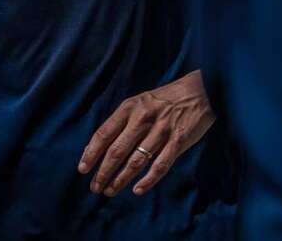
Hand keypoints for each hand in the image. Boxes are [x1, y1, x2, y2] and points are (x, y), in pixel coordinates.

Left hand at [78, 70, 214, 196]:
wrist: (199, 91)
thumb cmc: (164, 100)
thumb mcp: (139, 102)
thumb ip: (122, 122)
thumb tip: (98, 146)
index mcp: (130, 107)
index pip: (105, 132)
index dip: (92, 153)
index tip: (83, 170)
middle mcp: (143, 118)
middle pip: (117, 150)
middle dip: (103, 172)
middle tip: (95, 187)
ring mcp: (161, 130)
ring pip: (136, 161)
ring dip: (121, 179)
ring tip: (110, 191)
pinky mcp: (178, 141)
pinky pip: (160, 165)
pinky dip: (148, 180)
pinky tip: (137, 190)